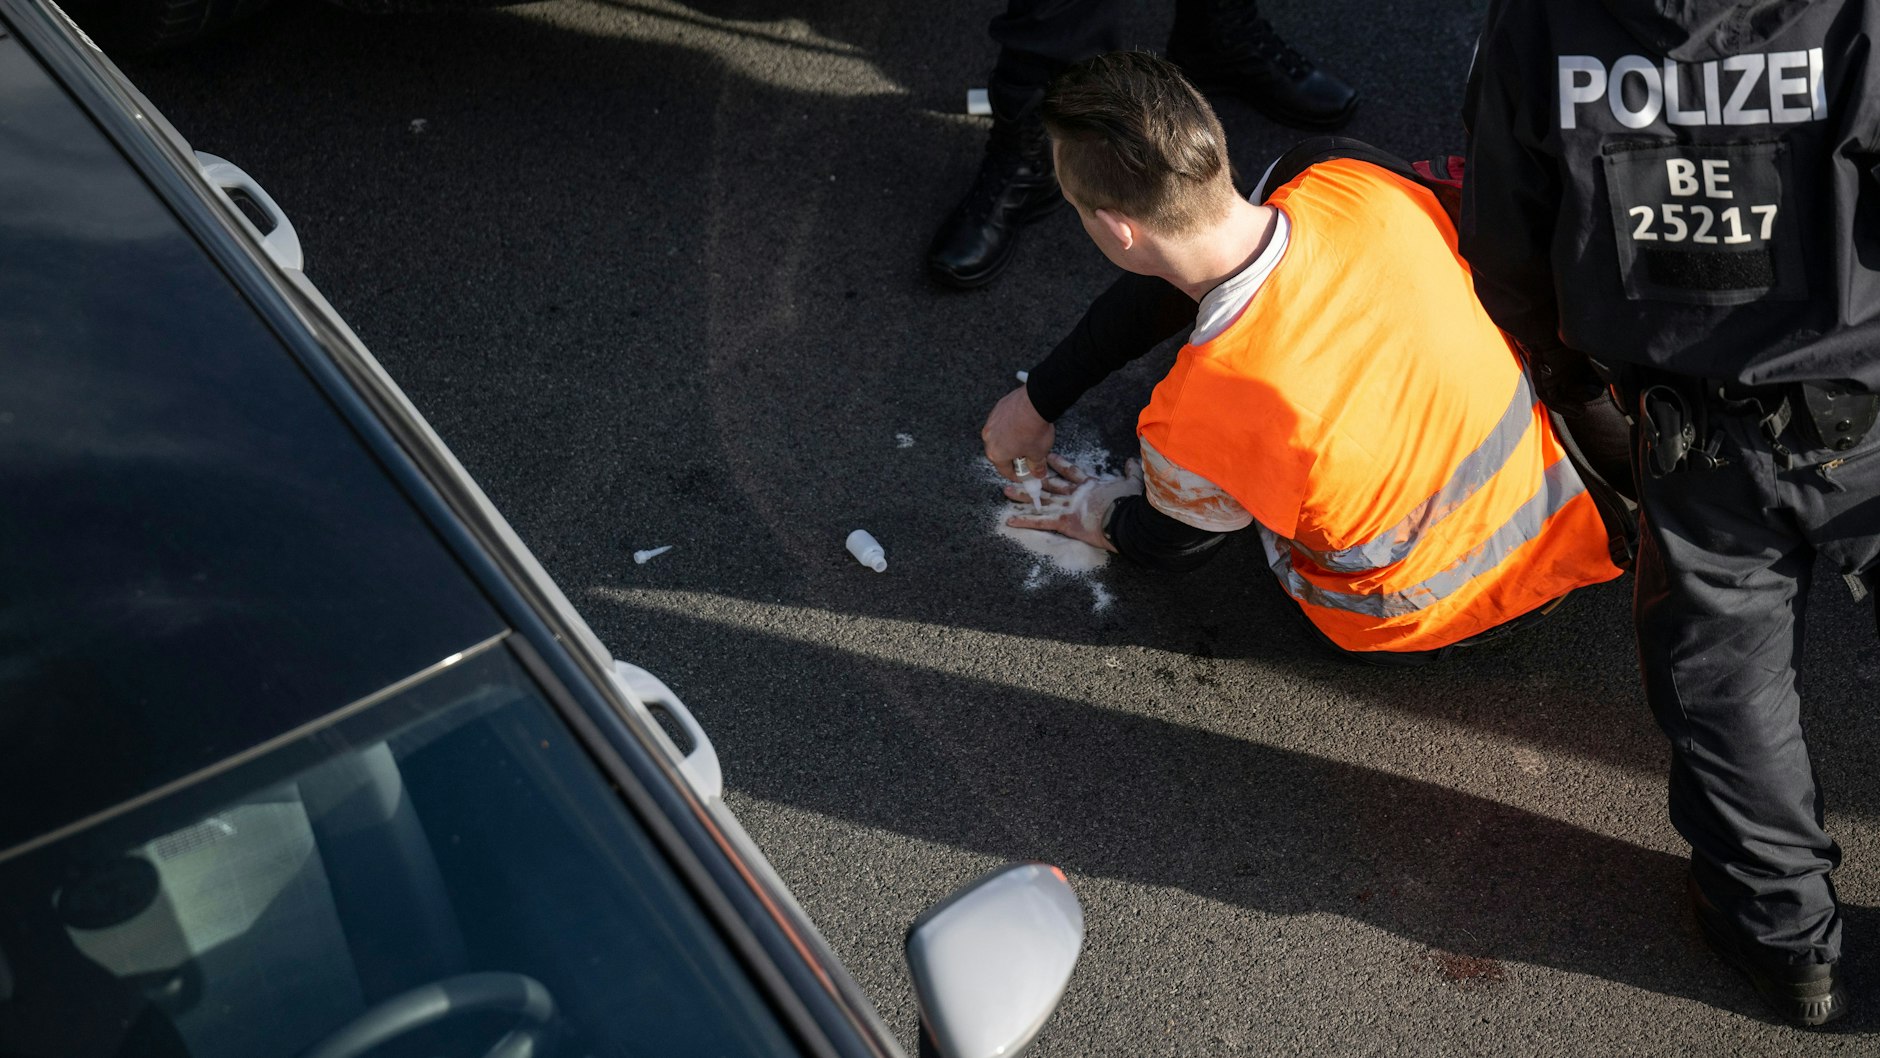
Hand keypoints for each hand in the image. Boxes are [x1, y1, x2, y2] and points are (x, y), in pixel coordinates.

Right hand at [982, 384, 1053, 483]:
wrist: (1035, 403)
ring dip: (1011, 441)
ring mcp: (991, 422)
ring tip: (1025, 439)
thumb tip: (1038, 472)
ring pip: (1000, 437)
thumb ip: (1037, 466)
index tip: (1024, 474)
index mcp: (996, 454)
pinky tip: (1022, 425)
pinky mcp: (997, 409)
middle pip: (1000, 453)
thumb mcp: (1039, 454)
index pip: (1005, 471)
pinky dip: (1010, 426)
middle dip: (1013, 457)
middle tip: (1026, 457)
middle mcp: (989, 438)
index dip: (1017, 475)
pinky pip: (1002, 422)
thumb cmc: (1034, 430)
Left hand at [1002, 454, 1143, 552]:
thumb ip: (1131, 472)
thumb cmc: (1130, 503)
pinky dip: (1025, 521)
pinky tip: (1009, 520)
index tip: (1048, 457)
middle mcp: (1075, 493)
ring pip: (1041, 500)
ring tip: (1006, 491)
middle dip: (1033, 478)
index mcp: (1090, 485)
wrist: (1126, 519)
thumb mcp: (1132, 484)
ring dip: (1023, 496)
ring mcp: (1068, 507)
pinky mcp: (1064, 521)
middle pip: (1050, 484)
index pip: (1071, 471)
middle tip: (1017, 472)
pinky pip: (1040, 521)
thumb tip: (1132, 461)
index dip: (1059, 464)